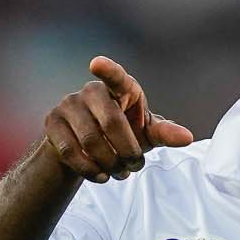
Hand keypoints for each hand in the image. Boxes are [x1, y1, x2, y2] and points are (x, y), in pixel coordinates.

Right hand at [43, 56, 194, 182]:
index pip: (115, 77)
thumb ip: (164, 133)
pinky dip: (89, 169)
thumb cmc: (123, 134)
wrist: (87, 147)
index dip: (108, 70)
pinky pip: (71, 151)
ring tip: (119, 173)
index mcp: (119, 88)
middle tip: (134, 166)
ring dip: (110, 164)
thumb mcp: (145, 133)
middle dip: (127, 151)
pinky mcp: (52, 123)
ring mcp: (68, 105)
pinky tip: (100, 175)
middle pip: (111, 123)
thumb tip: (187, 137)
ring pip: (91, 141)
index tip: (96, 63)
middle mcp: (91, 91)